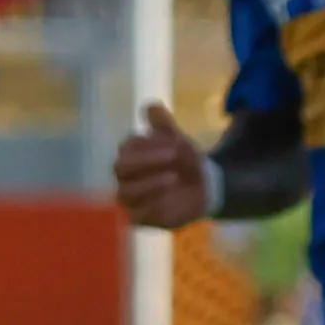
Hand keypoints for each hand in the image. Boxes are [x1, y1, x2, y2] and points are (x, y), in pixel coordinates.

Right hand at [116, 100, 211, 228]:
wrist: (203, 187)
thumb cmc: (185, 162)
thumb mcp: (178, 141)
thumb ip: (164, 126)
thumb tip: (150, 105)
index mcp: (130, 155)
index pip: (128, 147)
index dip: (150, 144)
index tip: (176, 142)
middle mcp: (124, 177)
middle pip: (121, 168)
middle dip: (146, 161)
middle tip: (174, 156)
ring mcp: (130, 198)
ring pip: (125, 193)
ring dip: (149, 185)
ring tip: (174, 178)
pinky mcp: (139, 218)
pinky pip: (135, 216)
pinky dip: (152, 206)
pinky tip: (170, 197)